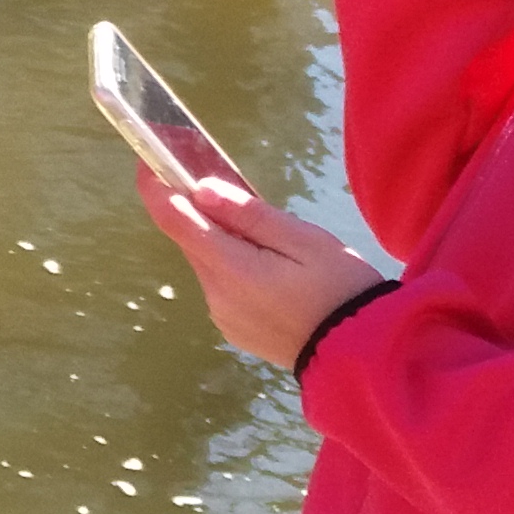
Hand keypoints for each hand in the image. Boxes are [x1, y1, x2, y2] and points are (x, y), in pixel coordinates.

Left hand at [133, 169, 386, 370]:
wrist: (364, 355)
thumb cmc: (343, 291)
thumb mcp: (306, 242)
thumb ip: (251, 216)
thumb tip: (200, 190)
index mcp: (232, 269)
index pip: (174, 220)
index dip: (155, 186)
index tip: (150, 158)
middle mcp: (216, 295)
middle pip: (192, 240)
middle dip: (201, 211)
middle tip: (233, 189)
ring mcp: (223, 315)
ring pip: (209, 263)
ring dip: (224, 242)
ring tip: (273, 239)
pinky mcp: (235, 328)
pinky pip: (223, 286)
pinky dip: (235, 267)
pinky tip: (273, 270)